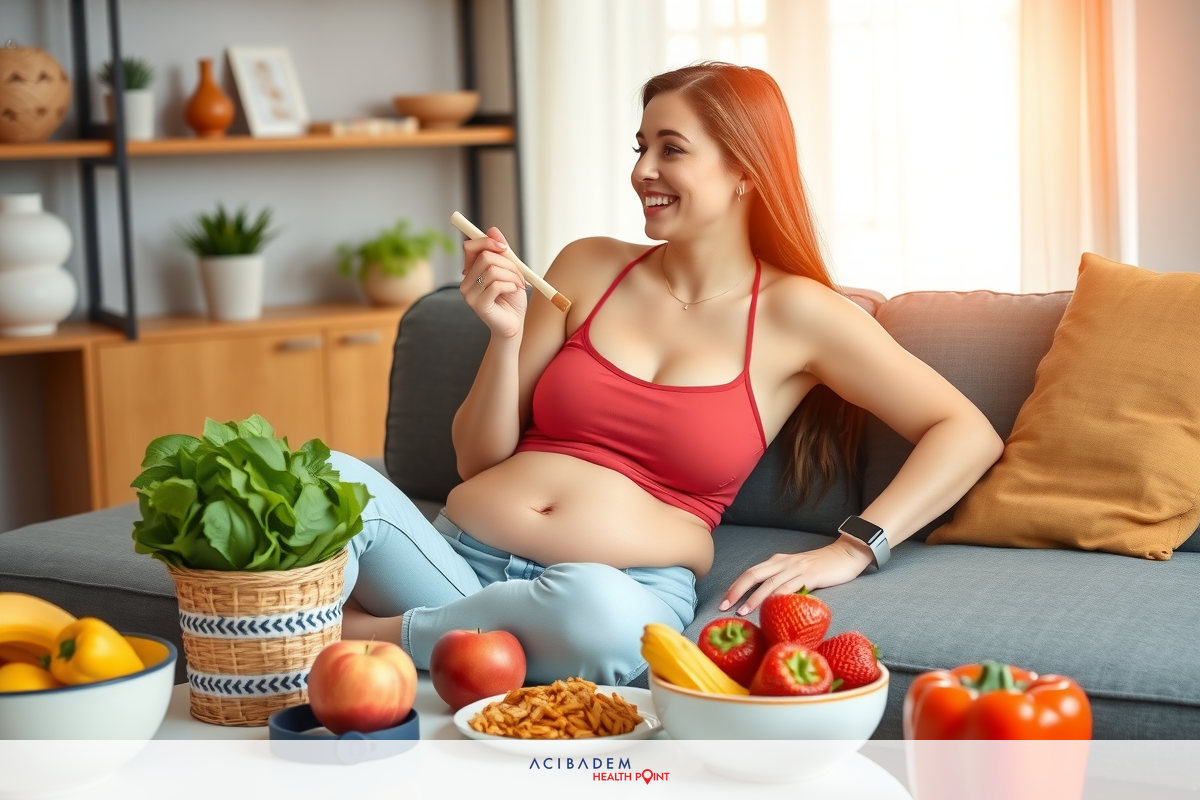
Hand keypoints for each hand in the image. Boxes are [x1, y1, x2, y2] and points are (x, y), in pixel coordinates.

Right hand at [460, 226, 529, 339]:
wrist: (514, 325)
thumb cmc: (511, 298)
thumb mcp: (509, 271)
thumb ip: (501, 252)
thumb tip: (492, 229)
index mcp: (470, 271)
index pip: (470, 247)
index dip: (487, 242)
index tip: (505, 249)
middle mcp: (466, 282)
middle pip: (485, 257)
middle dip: (508, 263)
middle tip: (519, 274)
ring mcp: (469, 294)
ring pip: (492, 270)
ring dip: (512, 275)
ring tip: (519, 285)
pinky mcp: (478, 305)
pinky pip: (496, 285)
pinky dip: (511, 285)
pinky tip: (515, 291)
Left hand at [718, 535, 874, 615]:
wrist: (847, 554)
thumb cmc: (822, 567)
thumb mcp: (797, 570)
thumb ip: (782, 580)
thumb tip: (767, 600)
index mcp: (778, 560)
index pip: (751, 572)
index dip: (736, 586)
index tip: (724, 601)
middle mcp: (783, 562)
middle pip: (753, 575)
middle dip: (737, 591)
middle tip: (724, 606)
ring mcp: (796, 568)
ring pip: (769, 583)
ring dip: (754, 598)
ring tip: (742, 611)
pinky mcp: (810, 576)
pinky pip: (791, 586)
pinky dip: (778, 597)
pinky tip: (771, 607)